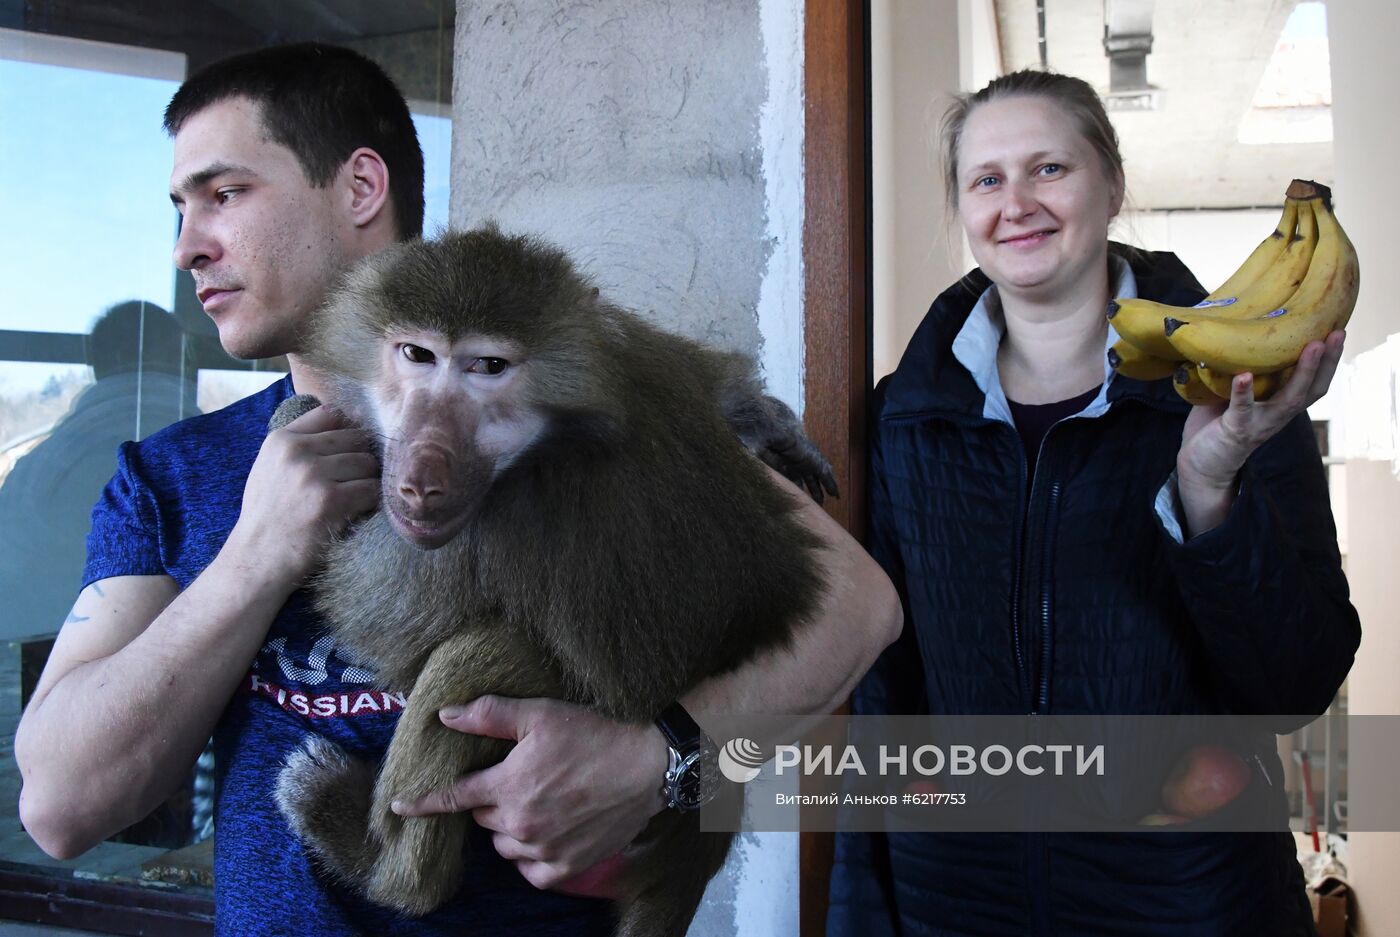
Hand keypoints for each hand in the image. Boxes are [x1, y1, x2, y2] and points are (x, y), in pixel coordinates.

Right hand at [226, 405, 379, 585]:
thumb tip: (347, 422)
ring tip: (355, 499)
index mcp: (280, 440)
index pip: (331, 414)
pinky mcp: (330, 500)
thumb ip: (300, 444)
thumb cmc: (268, 517)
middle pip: (355, 438)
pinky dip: (371, 502)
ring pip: (367, 463)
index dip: (348, 430)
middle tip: (355, 482)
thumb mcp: (270, 469)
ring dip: (368, 481)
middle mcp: (296, 451)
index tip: (351, 450)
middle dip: (361, 459)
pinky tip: (358, 512)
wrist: (257, 560)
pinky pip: (371, 489)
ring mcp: (313, 475)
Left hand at [391, 695, 667, 891]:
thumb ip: (489, 716)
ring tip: (533, 806)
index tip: (398, 806)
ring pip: (506, 846)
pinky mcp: (569, 865)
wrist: (648, 765)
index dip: (422, 801)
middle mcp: (520, 824)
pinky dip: (530, 858)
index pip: (452, 797)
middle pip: (484, 819)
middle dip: (490, 801)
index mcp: (507, 786)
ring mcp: (545, 849)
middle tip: (514, 780)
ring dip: (509, 829)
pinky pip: (532, 871)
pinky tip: (542, 838)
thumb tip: (445, 716)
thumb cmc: (595, 734)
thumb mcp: (540, 714)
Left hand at [1175, 330, 1344, 536]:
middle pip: (1312, 388)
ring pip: (1289, 399)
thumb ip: (1246, 370)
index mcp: (1281, 404)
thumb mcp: (1237, 393)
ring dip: (1302, 372)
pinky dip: (1243, 392)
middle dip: (1327, 361)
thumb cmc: (1218, 423)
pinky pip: (1242, 409)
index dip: (1329, 360)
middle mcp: (1278, 414)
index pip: (1314, 382)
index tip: (1338, 331)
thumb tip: (1243, 334)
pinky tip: (1244, 376)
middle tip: (1336, 334)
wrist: (1200, 463)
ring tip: (1311, 347)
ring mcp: (1260, 423)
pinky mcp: (1236, 430)